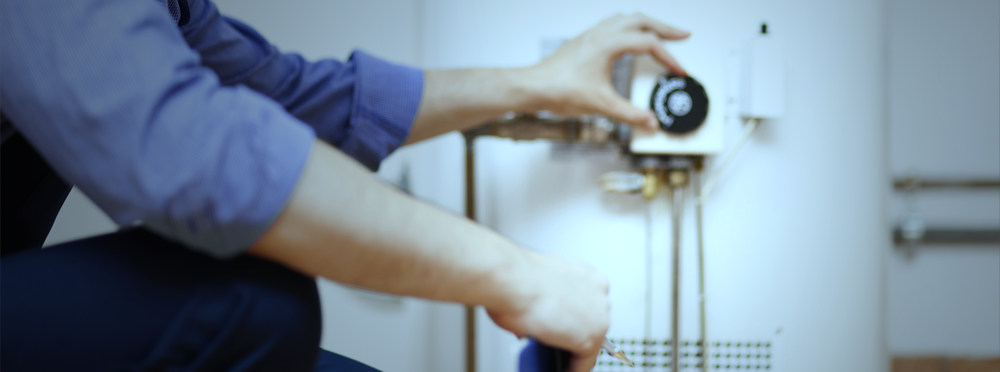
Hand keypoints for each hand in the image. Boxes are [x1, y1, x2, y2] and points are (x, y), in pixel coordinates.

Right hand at [487, 252, 610, 371]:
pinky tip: (560, 370)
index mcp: (585, 274)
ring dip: (572, 352)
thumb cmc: (516, 278)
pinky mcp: (591, 338)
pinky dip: (572, 369)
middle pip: (591, 323)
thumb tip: (540, 321)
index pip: (587, 305)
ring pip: (590, 343)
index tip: (565, 330)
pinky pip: (584, 363)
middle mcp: (597, 291)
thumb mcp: (537, 286)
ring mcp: (599, 315)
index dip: (574, 321)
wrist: (511, 280)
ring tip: (556, 360)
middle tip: (556, 345)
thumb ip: (549, 303)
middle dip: (574, 334)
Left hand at [528, 13, 690, 129]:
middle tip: (682, 35)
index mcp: (607, 43)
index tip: (678, 71)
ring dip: (645, 24)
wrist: (532, 87)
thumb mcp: (601, 105)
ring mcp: (590, 35)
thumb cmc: (558, 90)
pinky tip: (628, 41)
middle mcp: (600, 33)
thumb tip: (650, 122)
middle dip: (664, 28)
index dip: (668, 58)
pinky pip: (611, 25)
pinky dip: (628, 29)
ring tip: (659, 34)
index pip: (648, 44)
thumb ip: (630, 114)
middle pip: (641, 20)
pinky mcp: (583, 42)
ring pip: (625, 18)